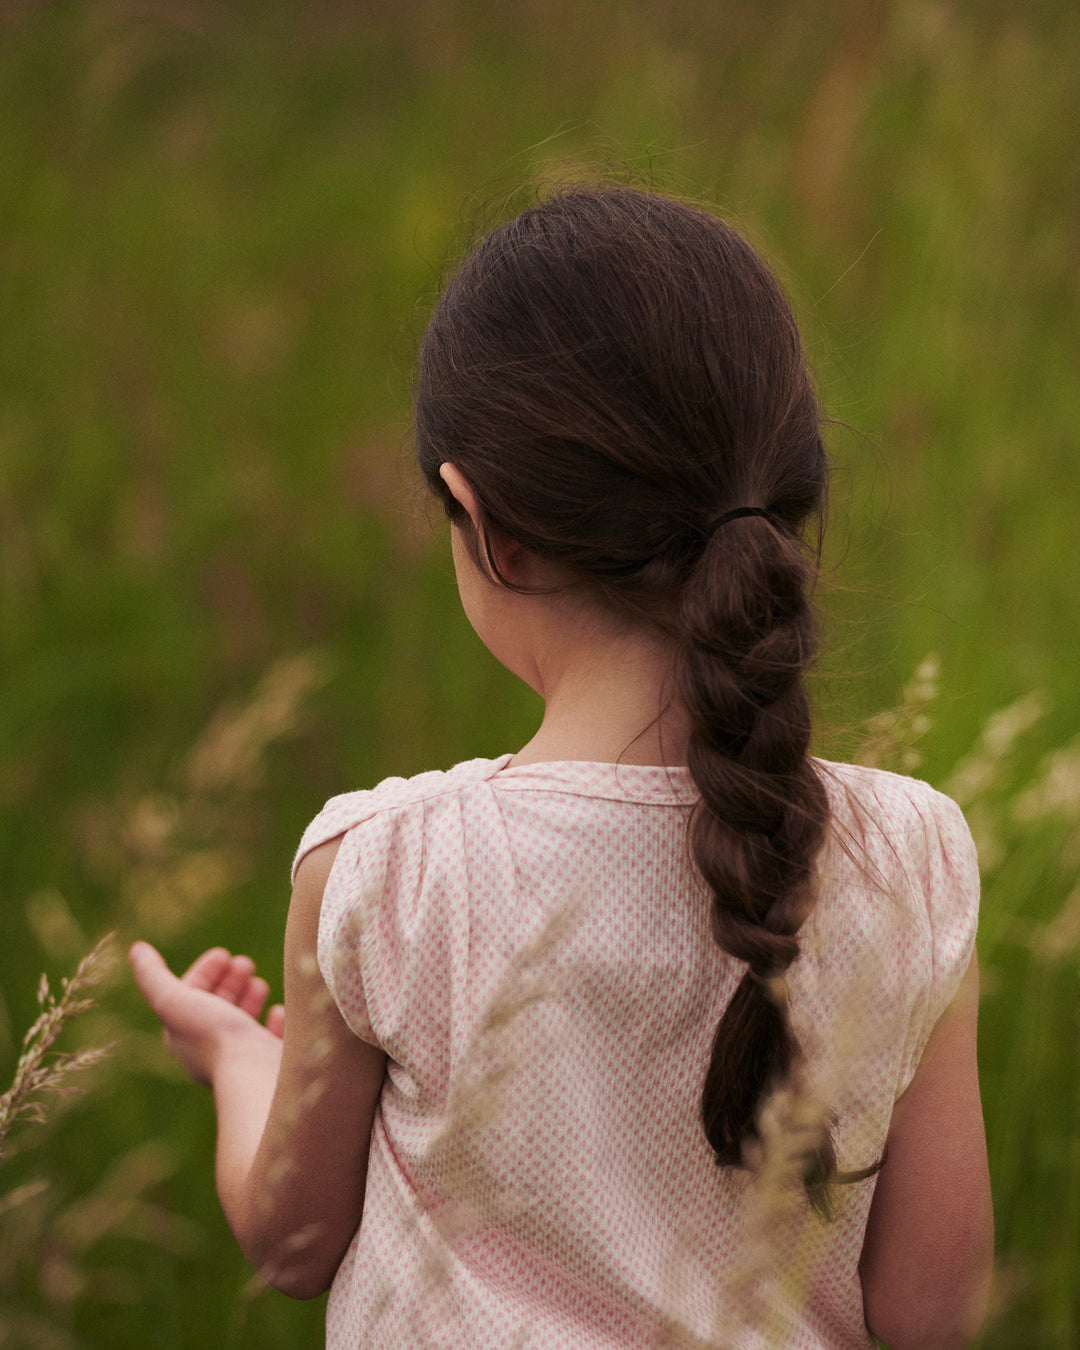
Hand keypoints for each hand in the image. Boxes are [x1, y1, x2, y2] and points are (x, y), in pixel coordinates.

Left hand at [130, 942, 283, 1086]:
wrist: (254, 1074)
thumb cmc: (214, 1037)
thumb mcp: (174, 1001)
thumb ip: (153, 976)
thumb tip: (136, 949)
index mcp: (185, 1037)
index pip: (191, 999)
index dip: (204, 972)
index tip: (223, 953)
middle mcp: (210, 1051)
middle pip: (217, 1008)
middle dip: (228, 982)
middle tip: (244, 963)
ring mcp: (241, 1059)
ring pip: (243, 1024)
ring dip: (249, 998)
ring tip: (259, 982)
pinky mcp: (270, 1064)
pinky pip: (271, 1041)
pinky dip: (273, 1022)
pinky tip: (278, 1010)